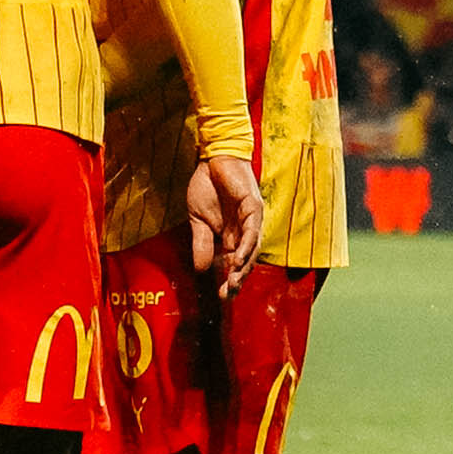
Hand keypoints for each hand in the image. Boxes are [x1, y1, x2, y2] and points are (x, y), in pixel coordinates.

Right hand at [189, 153, 260, 288]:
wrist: (213, 158)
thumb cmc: (207, 186)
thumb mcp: (198, 220)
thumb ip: (202, 243)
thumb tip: (200, 269)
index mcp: (233, 236)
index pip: (234, 264)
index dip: (229, 280)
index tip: (220, 296)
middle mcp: (246, 231)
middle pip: (246, 261)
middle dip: (237, 279)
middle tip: (227, 295)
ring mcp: (252, 220)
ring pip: (253, 250)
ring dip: (243, 267)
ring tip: (232, 282)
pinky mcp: (254, 208)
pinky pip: (252, 232)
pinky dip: (246, 247)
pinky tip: (237, 259)